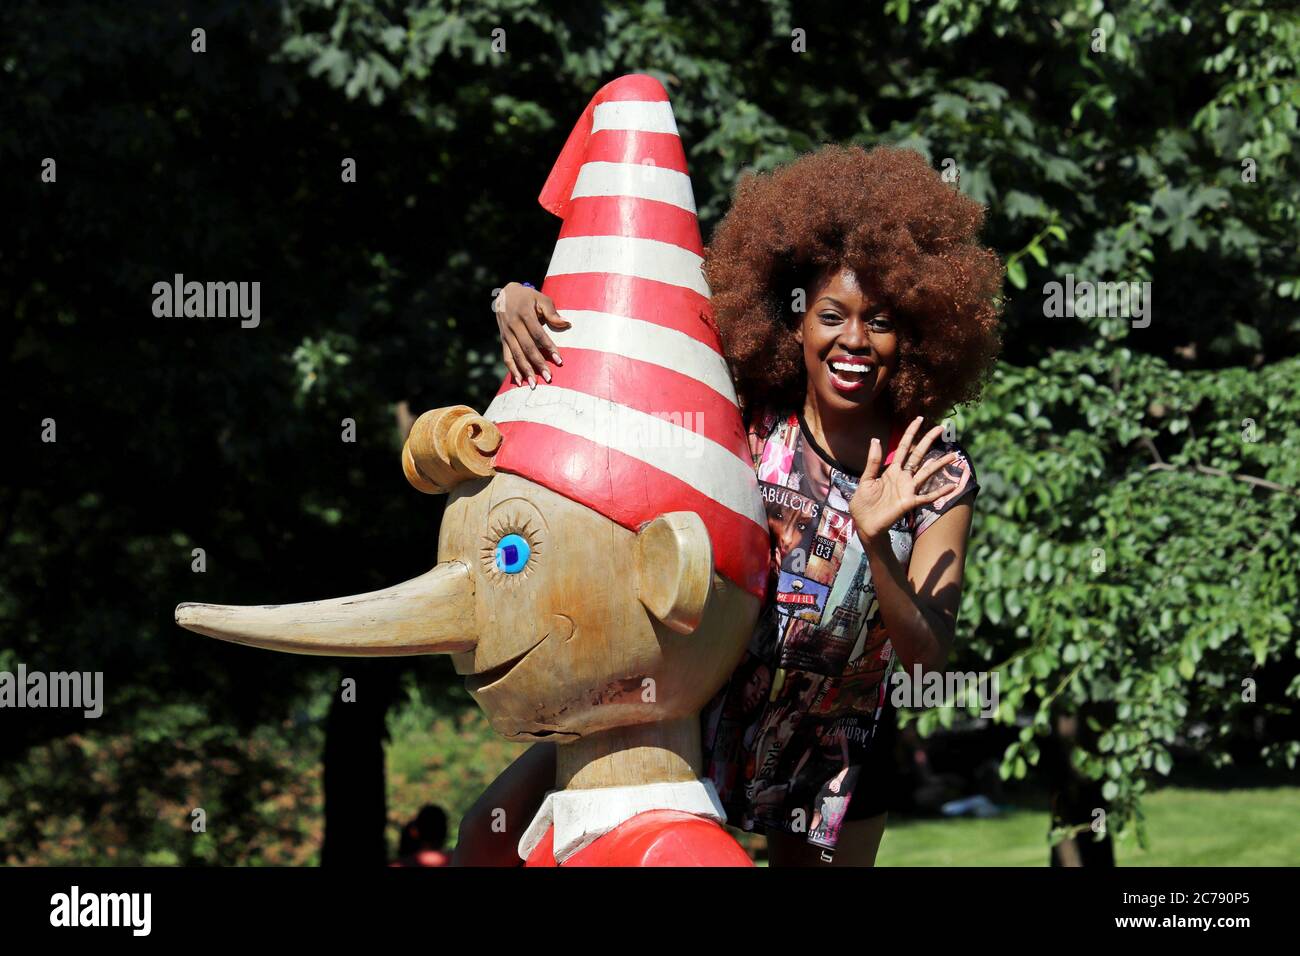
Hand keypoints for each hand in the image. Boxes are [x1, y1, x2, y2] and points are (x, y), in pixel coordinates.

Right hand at [493, 282, 570, 387]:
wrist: (505, 294)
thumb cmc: (528, 297)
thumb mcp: (540, 298)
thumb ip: (552, 311)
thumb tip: (566, 324)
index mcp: (524, 314)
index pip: (538, 334)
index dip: (549, 347)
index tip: (559, 360)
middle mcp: (513, 325)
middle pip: (527, 347)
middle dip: (538, 364)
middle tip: (549, 378)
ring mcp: (506, 334)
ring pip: (516, 355)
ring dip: (525, 370)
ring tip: (534, 384)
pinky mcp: (503, 340)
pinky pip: (506, 357)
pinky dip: (512, 370)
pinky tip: (519, 381)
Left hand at [849, 417, 958, 543]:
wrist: (864, 524)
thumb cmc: (864, 503)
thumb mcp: (865, 479)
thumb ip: (873, 461)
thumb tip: (875, 439)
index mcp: (891, 470)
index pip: (904, 447)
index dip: (911, 433)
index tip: (919, 419)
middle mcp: (903, 477)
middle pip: (918, 455)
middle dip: (929, 441)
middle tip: (941, 428)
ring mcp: (908, 489)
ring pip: (927, 473)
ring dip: (940, 464)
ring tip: (954, 455)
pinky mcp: (909, 502)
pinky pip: (927, 496)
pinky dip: (940, 492)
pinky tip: (952, 486)